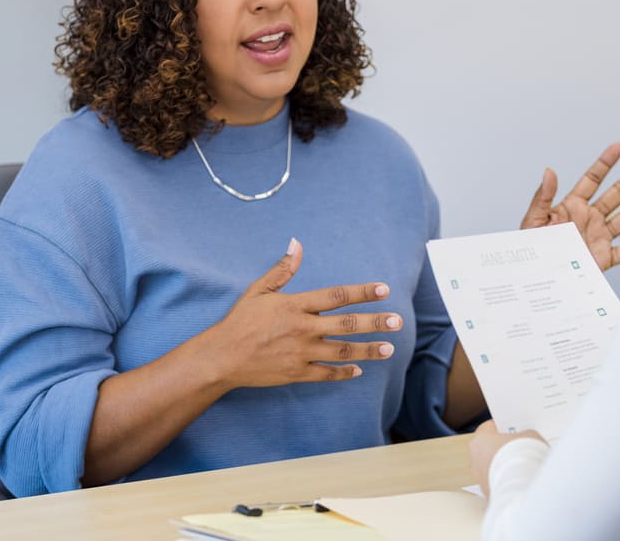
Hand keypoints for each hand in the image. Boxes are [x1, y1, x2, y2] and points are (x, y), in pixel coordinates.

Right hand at [208, 238, 403, 387]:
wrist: (222, 357)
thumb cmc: (240, 321)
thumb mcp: (259, 290)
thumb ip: (282, 269)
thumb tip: (297, 244)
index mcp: (296, 306)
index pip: (336, 296)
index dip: (362, 292)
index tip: (384, 289)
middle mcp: (303, 329)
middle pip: (346, 324)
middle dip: (375, 322)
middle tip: (398, 322)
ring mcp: (301, 353)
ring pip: (343, 351)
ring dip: (368, 350)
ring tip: (389, 348)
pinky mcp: (296, 373)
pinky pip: (326, 374)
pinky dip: (343, 373)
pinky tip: (359, 370)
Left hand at [468, 420, 545, 496]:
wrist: (523, 488)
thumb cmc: (523, 457)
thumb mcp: (530, 436)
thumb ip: (525, 435)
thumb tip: (526, 440)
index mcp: (479, 439)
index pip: (489, 428)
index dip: (504, 426)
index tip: (515, 428)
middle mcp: (475, 460)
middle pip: (490, 449)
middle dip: (505, 448)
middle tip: (522, 446)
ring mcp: (480, 479)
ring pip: (493, 468)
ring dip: (506, 467)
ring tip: (526, 466)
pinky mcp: (489, 495)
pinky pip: (499, 483)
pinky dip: (509, 482)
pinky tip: (524, 480)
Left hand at [519, 143, 619, 270]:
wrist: (535, 277)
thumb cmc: (530, 248)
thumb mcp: (533, 221)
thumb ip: (542, 197)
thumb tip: (549, 171)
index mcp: (571, 207)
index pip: (592, 180)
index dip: (605, 163)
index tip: (619, 147)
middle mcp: (589, 219)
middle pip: (617, 194)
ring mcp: (599, 237)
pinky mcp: (604, 258)